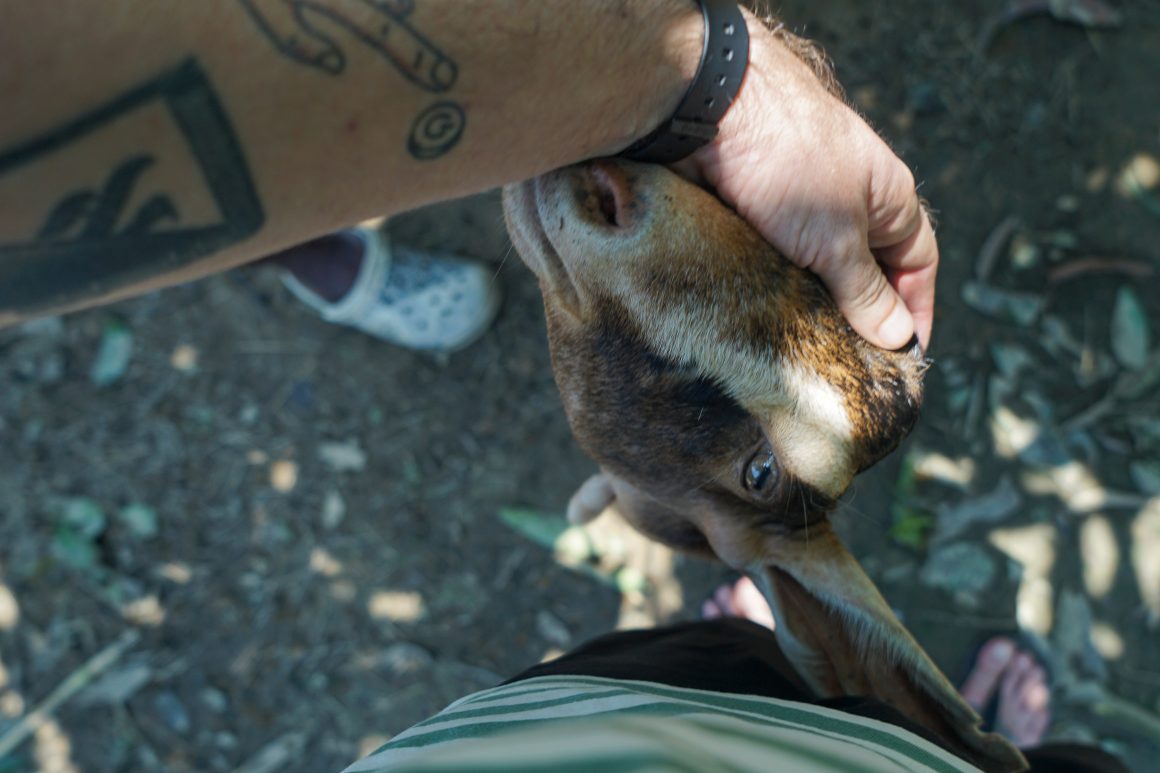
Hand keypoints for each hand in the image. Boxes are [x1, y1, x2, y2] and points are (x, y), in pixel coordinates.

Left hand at [686, 20, 936, 350]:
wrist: (710, 111)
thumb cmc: (788, 158)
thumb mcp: (836, 238)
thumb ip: (865, 290)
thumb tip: (897, 338)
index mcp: (887, 198)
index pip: (917, 265)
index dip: (914, 311)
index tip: (903, 360)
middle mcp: (845, 201)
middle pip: (863, 273)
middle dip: (856, 319)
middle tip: (845, 370)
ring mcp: (796, 207)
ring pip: (812, 272)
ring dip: (808, 308)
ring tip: (801, 354)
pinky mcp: (752, 214)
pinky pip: (770, 263)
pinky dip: (769, 291)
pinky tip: (762, 321)